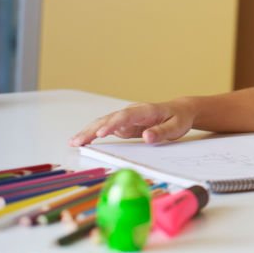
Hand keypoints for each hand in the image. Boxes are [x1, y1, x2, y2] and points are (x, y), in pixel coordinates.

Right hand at [69, 99, 195, 145]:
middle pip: (110, 119)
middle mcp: (133, 111)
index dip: (113, 124)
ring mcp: (127, 117)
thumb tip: (147, 137)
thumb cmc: (179, 118)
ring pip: (104, 123)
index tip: (102, 134)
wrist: (180, 110)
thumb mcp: (176, 127)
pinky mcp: (124, 124)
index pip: (126, 116)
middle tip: (78, 141)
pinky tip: (83, 141)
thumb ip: (162, 132)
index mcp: (146, 110)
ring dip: (89, 131)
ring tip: (74, 142)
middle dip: (93, 129)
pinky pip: (107, 128)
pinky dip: (94, 134)